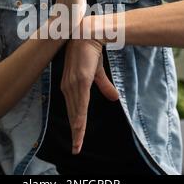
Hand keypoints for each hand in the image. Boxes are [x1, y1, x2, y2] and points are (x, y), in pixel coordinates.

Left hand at [60, 39, 118, 154]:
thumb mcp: (98, 72)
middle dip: (75, 133)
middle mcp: (68, 87)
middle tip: (76, 149)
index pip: (73, 110)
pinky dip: (79, 116)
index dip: (75, 126)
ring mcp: (73, 84)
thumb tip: (114, 99)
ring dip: (77, 130)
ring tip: (78, 144)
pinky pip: (80, 102)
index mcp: (70, 86)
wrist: (88, 34)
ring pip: (76, 112)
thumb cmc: (90, 52)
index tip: (76, 140)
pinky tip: (79, 127)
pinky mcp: (80, 80)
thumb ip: (104, 86)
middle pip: (73, 115)